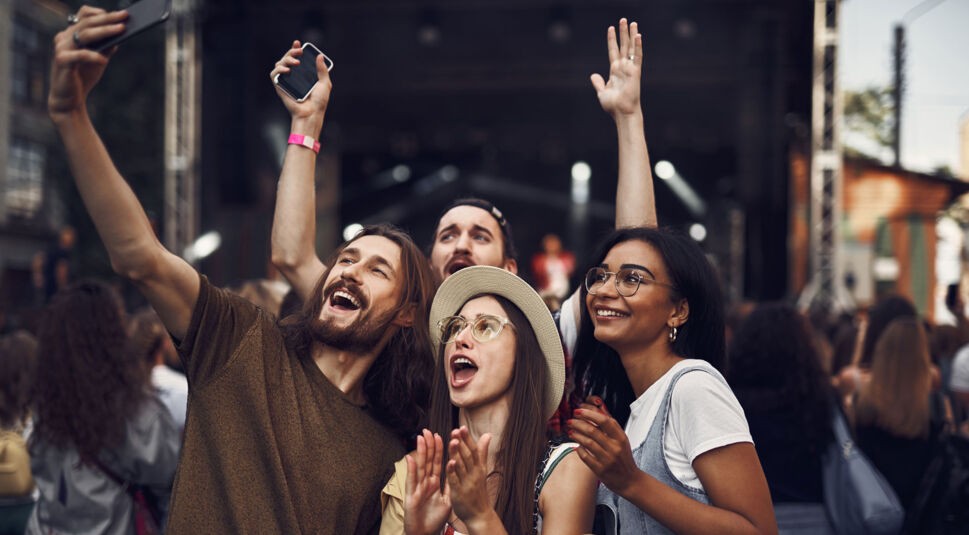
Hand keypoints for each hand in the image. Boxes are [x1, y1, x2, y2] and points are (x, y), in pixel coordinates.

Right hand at [49, 6, 127, 121]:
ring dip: (105, 31)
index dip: (101, 13)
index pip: (84, 16)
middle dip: (108, 19)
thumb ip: (106, 46)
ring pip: (84, 34)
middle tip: (124, 17)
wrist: (69, 100)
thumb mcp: (99, 59)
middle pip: (87, 23)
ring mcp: (61, 48)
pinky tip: (104, 59)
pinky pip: (79, 55)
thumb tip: (121, 32)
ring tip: (121, 30)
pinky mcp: (61, 61)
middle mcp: (64, 38)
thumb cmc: (83, 77)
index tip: (121, 15)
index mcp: (71, 34)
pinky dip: (93, 56)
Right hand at [270, 41, 331, 126]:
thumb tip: (320, 56)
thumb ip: (322, 70)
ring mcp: (286, 81)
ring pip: (279, 63)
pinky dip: (279, 69)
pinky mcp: (279, 87)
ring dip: (286, 59)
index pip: (297, 59)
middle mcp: (293, 76)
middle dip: (291, 52)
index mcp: (303, 75)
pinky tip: (287, 70)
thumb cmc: (319, 102)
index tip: (299, 43)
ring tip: (296, 63)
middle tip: (299, 51)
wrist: (311, 114)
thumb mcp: (325, 84)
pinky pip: (274, 74)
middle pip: (287, 58)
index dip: (295, 49)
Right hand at [404, 430, 451, 534]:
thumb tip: (457, 472)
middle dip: (428, 446)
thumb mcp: (446, 500)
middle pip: (427, 461)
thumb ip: (450, 485)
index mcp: (434, 483)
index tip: (441, 435)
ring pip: (420, 467)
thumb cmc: (434, 518)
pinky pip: (412, 482)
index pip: (437, 463)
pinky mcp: (411, 497)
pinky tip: (411, 459)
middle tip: (428, 431)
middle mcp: (425, 483)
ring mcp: (418, 489)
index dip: (439, 450)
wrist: (424, 534)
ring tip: (420, 438)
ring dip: (420, 453)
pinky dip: (411, 470)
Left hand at [445, 427, 493, 526]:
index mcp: (478, 468)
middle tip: (456, 431)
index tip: (462, 427)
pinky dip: (453, 471)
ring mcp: (467, 483)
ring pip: (461, 466)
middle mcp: (474, 474)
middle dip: (462, 443)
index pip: (474, 450)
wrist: (480, 514)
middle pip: (468, 456)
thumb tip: (487, 435)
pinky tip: (449, 462)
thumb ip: (482, 452)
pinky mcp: (459, 493)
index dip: (468, 439)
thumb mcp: (482, 470)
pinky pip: (455, 480)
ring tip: (453, 441)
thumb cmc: (479, 491)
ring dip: (457, 453)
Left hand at [568, 406, 639, 495]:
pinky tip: (576, 446)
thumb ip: (611, 427)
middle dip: (578, 423)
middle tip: (570, 421)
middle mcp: (615, 448)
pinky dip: (579, 450)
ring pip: (587, 442)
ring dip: (576, 435)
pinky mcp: (600, 470)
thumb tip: (598, 410)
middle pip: (592, 430)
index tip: (578, 411)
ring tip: (571, 432)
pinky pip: (585, 456)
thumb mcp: (622, 441)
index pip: (604, 421)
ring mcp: (607, 459)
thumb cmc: (624, 459)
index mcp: (621, 438)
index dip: (589, 414)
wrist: (630, 481)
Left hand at [590, 18, 642, 118]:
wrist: (621, 113)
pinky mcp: (635, 72)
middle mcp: (623, 68)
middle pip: (623, 46)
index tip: (610, 28)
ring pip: (631, 48)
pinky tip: (638, 36)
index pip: (613, 51)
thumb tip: (593, 75)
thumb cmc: (613, 106)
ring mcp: (630, 69)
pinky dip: (637, 46)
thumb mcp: (602, 92)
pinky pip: (637, 57)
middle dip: (623, 33)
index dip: (612, 40)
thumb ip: (598, 83)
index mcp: (615, 71)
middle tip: (623, 20)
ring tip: (632, 23)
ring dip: (631, 35)